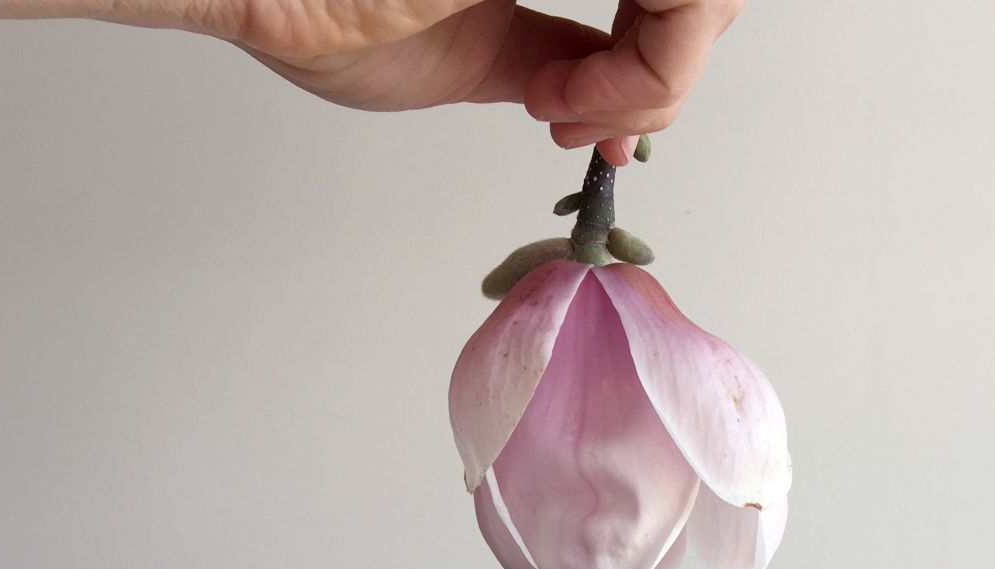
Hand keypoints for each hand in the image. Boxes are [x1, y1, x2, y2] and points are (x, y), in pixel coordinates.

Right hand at [0, 0, 743, 168]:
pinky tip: (561, 105)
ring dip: (655, 81)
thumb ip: (555, 53)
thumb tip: (613, 97)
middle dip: (669, 76)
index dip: (662, 62)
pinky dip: (644, 71)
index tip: (596, 124)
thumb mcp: (475, 44)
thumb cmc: (325, 4)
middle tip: (597, 129)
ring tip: (565, 117)